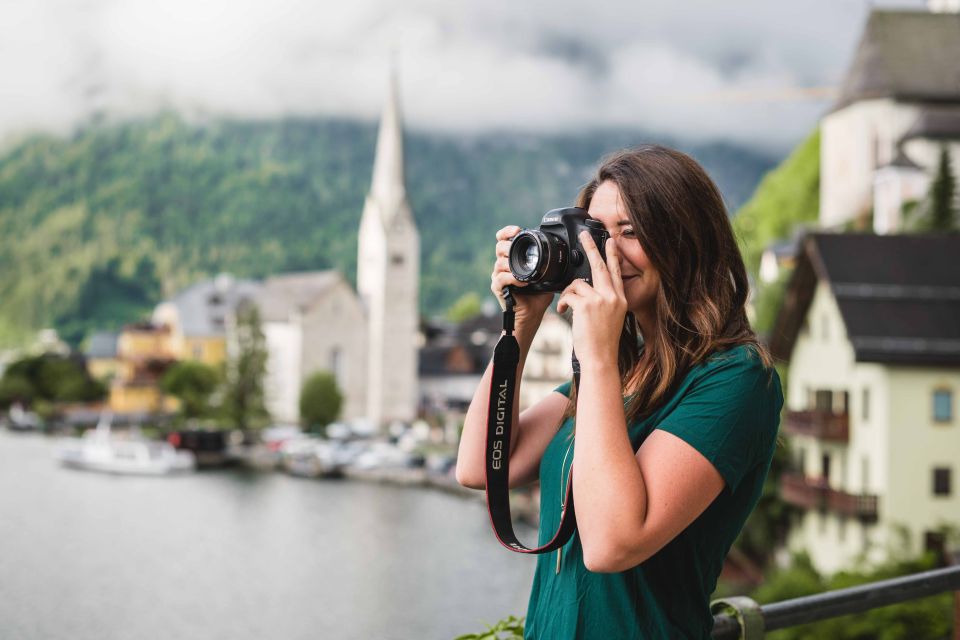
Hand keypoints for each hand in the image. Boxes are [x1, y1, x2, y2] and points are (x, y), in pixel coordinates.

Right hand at [491, 226, 553, 325]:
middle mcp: (503, 265)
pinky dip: (512, 278)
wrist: (532, 314)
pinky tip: (523, 282)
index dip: (507, 232)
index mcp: (513, 258)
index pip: (503, 239)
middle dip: (508, 246)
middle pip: (499, 247)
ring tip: (526, 270)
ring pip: (499, 263)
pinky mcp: (497, 287)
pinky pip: (501, 278)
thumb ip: (548, 264)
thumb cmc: (538, 296)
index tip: (516, 230)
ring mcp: (498, 276)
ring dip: (512, 264)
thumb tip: (561, 253)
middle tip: (518, 250)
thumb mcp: (546, 275)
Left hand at [556, 232, 626, 369]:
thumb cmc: (602, 343)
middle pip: (600, 266)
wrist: (601, 359)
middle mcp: (613, 296)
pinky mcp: (586, 305)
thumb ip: (603, 301)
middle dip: (591, 248)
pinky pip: (569, 295)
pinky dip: (563, 302)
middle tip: (584, 235)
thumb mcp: (610, 318)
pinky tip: (564, 312)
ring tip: (567, 307)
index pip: (616, 272)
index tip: (610, 242)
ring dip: (568, 294)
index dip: (612, 255)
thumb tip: (586, 289)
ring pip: (577, 284)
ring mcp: (600, 300)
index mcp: (620, 299)